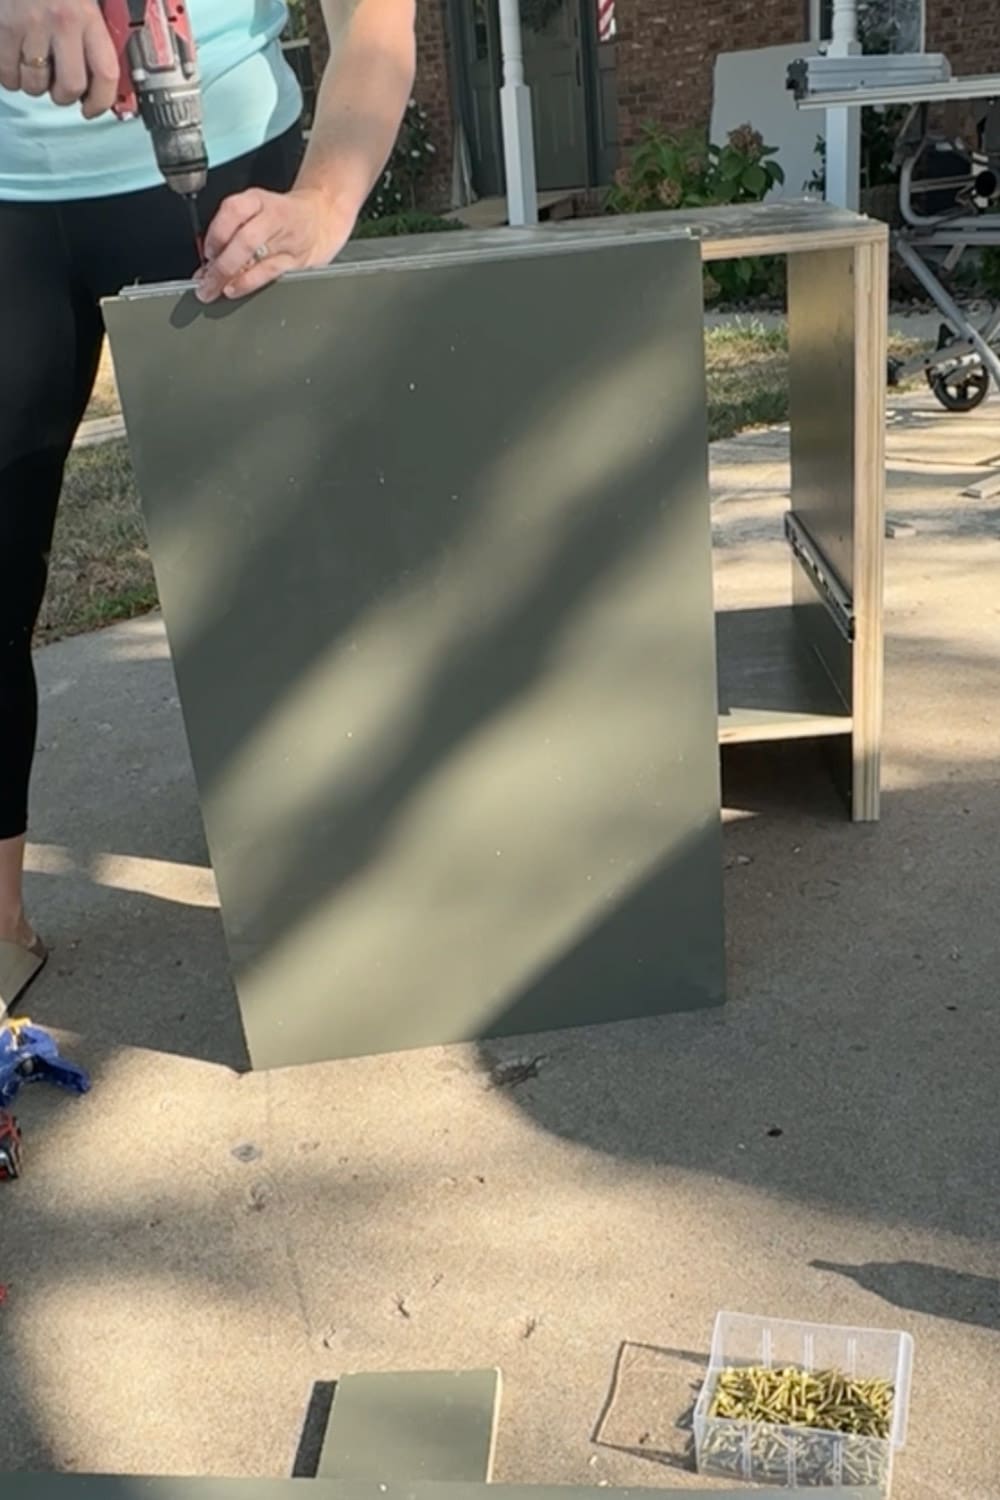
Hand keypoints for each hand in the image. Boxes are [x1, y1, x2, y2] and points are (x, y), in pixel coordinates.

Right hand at [0, 0, 118, 116]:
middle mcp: (62, 21)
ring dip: (33, 85)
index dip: (101, 102)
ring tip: (32, 68)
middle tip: (57, 87)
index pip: (106, 73)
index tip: (93, 109)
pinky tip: (12, 62)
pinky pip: (6, 72)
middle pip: (70, 87)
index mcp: (88, 15)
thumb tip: (100, 74)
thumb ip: (93, 30)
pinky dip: (9, 76)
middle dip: (63, 96)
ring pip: (35, 83)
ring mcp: (29, 25)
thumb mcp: (84, 0)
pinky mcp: (4, 27)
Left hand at [195, 187, 356, 303]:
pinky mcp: (296, 260)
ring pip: (256, 259)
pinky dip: (248, 283)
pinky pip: (269, 273)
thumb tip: (205, 265)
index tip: (207, 252)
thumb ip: (230, 232)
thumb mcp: (255, 210)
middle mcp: (273, 218)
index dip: (216, 232)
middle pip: (244, 240)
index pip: (233, 210)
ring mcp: (286, 240)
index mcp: (258, 200)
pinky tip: (235, 289)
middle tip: (206, 281)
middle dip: (221, 264)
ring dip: (231, 277)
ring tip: (215, 289)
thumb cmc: (281, 216)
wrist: (321, 218)